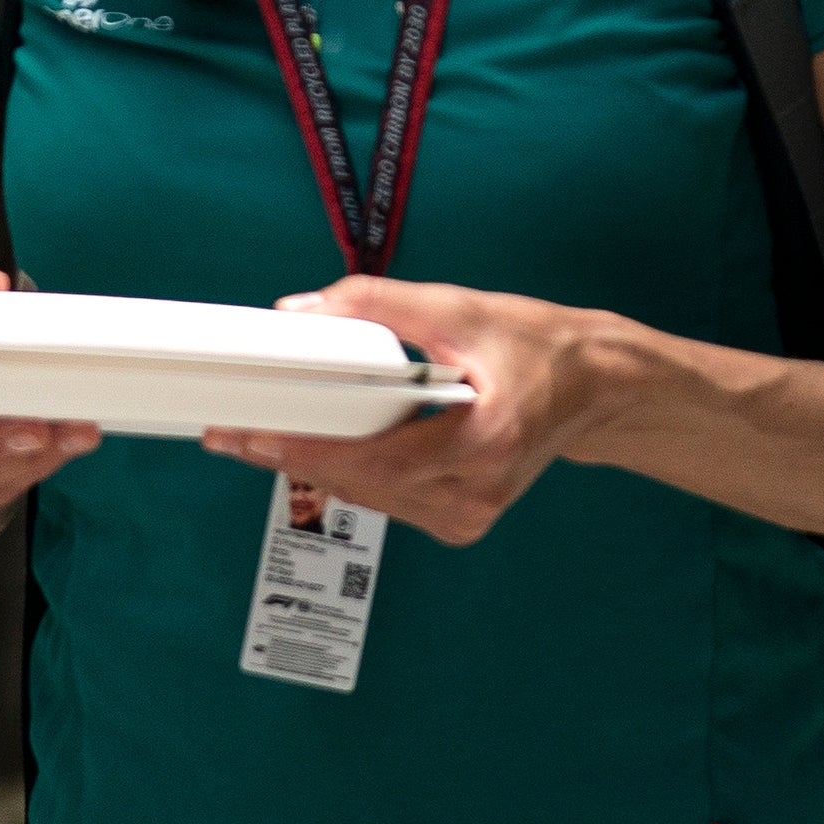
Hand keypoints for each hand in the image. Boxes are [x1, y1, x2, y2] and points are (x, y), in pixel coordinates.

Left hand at [209, 274, 628, 545]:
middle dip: (289, 455)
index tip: (248, 434)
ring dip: (314, 465)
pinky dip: (350, 471)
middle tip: (228, 431)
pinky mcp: (460, 519)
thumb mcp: (460, 309)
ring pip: (367, 496)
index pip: (372, 458)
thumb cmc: (540, 349)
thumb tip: (303, 313)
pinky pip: (385, 499)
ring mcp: (468, 514)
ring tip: (259, 435)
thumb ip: (378, 304)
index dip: (302, 448)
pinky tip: (320, 446)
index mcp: (483, 443)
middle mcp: (475, 492)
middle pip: (359, 482)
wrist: (595, 387)